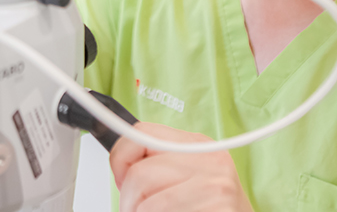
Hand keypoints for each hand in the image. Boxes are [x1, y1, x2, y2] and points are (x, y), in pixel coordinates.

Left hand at [110, 122, 253, 211]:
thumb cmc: (208, 206)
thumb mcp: (187, 176)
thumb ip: (158, 165)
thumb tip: (119, 167)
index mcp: (195, 143)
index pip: (141, 133)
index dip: (120, 158)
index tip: (121, 178)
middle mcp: (208, 158)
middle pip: (139, 173)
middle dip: (128, 199)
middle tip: (134, 209)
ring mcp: (215, 182)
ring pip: (145, 198)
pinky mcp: (217, 203)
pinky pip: (160, 211)